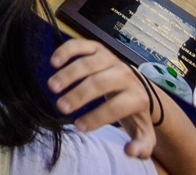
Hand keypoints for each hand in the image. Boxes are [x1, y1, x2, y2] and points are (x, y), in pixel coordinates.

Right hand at [44, 39, 158, 156]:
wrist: (137, 86)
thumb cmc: (133, 112)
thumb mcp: (143, 132)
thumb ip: (141, 146)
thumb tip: (130, 151)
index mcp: (137, 96)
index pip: (116, 107)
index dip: (97, 117)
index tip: (79, 127)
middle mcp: (125, 74)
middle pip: (100, 83)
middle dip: (79, 95)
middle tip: (61, 107)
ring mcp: (110, 58)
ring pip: (88, 63)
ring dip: (68, 75)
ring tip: (52, 87)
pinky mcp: (98, 48)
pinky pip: (81, 46)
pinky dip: (66, 51)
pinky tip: (54, 62)